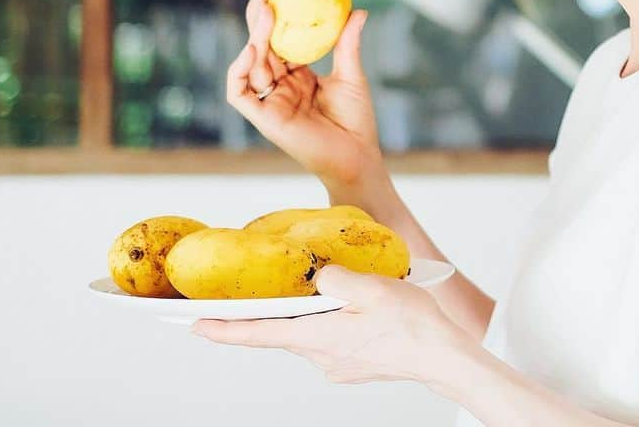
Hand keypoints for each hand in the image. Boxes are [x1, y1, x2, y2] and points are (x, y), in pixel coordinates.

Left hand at [190, 265, 469, 386]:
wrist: (443, 356)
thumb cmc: (412, 323)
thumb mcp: (373, 288)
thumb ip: (337, 278)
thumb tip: (317, 275)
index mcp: (320, 336)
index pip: (260, 333)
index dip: (225, 328)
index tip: (195, 324)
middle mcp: (322, 355)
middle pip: (281, 331)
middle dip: (261, 314)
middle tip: (236, 296)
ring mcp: (337, 363)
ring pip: (307, 332)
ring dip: (300, 314)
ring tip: (306, 290)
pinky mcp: (352, 363)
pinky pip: (327, 338)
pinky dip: (324, 320)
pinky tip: (344, 304)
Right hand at [227, 0, 383, 187]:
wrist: (358, 157)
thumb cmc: (356, 121)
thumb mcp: (352, 75)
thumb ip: (348, 44)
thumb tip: (358, 11)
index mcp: (298, 75)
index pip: (280, 40)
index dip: (274, 16)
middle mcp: (280, 86)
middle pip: (262, 46)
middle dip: (259, 18)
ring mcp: (270, 102)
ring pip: (251, 64)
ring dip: (255, 38)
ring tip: (267, 14)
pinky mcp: (265, 119)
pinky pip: (239, 94)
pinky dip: (239, 72)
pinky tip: (253, 51)